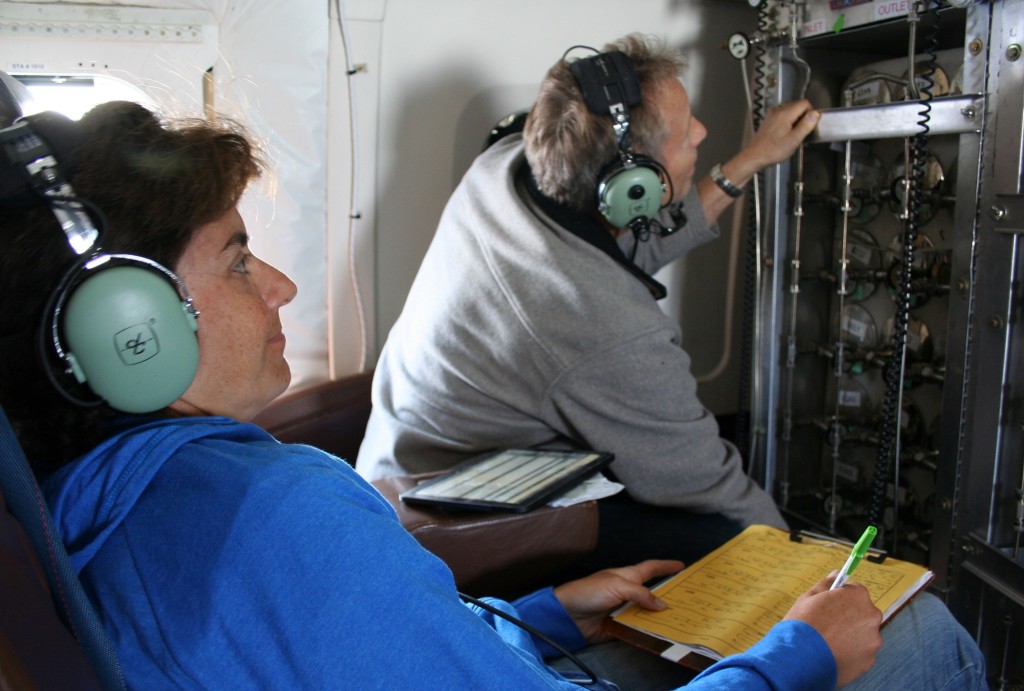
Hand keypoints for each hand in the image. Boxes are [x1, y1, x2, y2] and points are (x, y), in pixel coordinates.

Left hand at [553, 559, 683, 642]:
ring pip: (648, 614)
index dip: (665, 566)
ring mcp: (624, 610)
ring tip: (683, 622)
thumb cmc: (588, 592)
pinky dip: (648, 632)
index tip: (682, 565)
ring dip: (661, 618)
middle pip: (653, 594)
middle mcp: (628, 593)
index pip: (650, 569)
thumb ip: (640, 594)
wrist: (567, 615)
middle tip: (690, 600)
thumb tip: (661, 605)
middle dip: (669, 596)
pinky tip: (661, 636)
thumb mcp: (617, 586)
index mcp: (627, 577)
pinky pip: (638, 629)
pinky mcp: (620, 626)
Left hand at [699, 100, 818, 222]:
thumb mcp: (794, 140)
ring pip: (791, 110)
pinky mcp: (769, 120)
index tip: (810, 124)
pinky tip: (786, 135)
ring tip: (793, 134)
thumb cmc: (771, 151)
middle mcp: (777, 111)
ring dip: (796, 119)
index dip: (811, 113)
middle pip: (798, 105)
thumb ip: (806, 125)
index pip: (805, 103)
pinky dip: (788, 122)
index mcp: (785, 113)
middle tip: (802, 131)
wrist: (754, 156)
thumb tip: (815, 114)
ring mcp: (772, 115)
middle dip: (803, 116)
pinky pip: (783, 116)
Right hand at [783, 575, 882, 686]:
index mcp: (858, 596)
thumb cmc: (803, 624)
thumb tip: (836, 574)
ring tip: (829, 642)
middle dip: (849, 617)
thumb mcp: (809, 597)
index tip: (830, 605)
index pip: (856, 591)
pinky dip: (851, 653)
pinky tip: (833, 654)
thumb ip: (827, 584)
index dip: (841, 598)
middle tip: (828, 625)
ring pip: (863, 634)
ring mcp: (872, 640)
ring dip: (851, 636)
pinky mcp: (869, 660)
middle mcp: (871, 616)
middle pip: (862, 613)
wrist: (800, 659)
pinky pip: (861, 652)